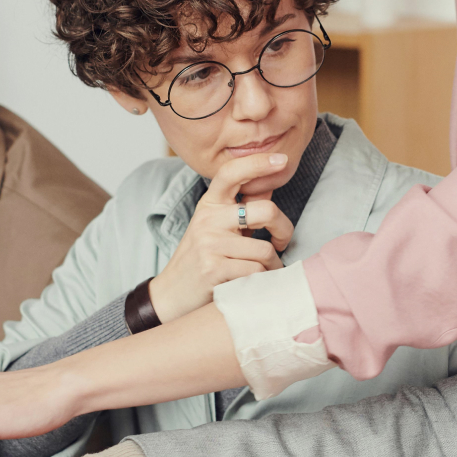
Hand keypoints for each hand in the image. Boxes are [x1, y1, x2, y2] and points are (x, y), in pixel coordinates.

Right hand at [148, 151, 292, 323]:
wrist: (172, 295)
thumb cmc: (201, 260)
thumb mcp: (216, 229)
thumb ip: (241, 209)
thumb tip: (268, 185)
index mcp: (209, 205)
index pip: (231, 172)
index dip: (258, 162)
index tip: (281, 160)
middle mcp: (208, 220)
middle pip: (266, 210)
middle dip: (284, 229)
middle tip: (282, 242)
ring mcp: (210, 244)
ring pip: (266, 249)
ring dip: (273, 265)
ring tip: (264, 271)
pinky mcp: (214, 268)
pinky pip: (257, 271)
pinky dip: (263, 280)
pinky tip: (254, 283)